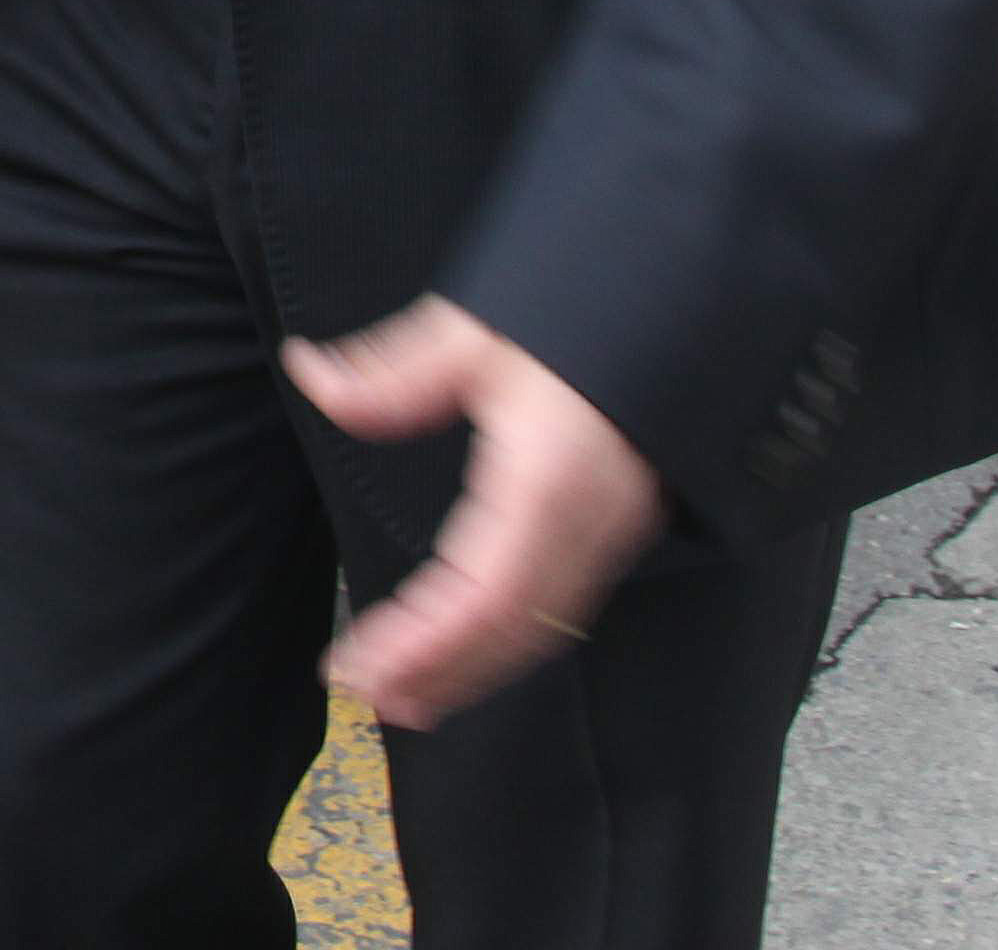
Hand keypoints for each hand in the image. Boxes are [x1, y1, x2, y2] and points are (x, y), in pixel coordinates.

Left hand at [283, 298, 665, 727]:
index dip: (420, 644)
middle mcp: (590, 522)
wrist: (686, 303)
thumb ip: (393, 372)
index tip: (358, 665)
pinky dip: (508, 642)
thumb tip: (311, 374)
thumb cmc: (583, 315)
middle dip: (438, 672)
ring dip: (472, 668)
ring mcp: (612, 532)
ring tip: (403, 693)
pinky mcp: (616, 529)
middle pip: (511, 628)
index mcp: (550, 481)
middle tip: (363, 691)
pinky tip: (467, 651)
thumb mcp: (477, 333)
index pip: (480, 594)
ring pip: (541, 627)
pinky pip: (561, 607)